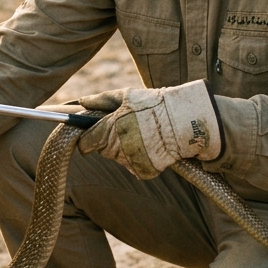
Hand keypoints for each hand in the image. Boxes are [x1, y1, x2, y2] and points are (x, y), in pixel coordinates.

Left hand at [77, 80, 222, 179]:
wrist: (185, 122)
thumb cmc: (153, 105)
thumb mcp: (126, 96)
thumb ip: (101, 100)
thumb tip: (82, 102)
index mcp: (109, 129)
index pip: (86, 143)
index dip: (88, 138)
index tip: (93, 134)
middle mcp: (118, 148)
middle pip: (102, 151)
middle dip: (108, 141)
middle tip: (125, 129)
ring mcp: (131, 161)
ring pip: (118, 158)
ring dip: (124, 149)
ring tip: (141, 135)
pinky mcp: (144, 171)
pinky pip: (134, 166)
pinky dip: (138, 159)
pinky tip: (149, 146)